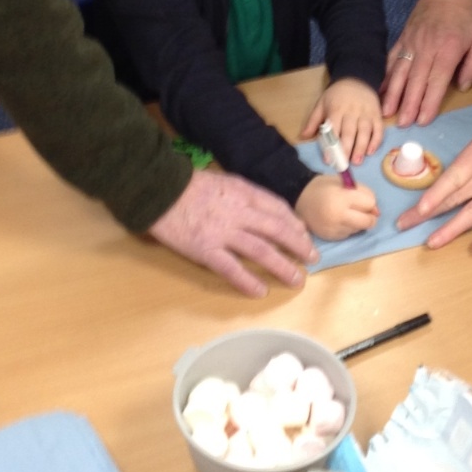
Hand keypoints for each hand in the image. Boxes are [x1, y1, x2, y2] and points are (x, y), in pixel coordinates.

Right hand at [148, 167, 316, 297]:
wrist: (158, 189)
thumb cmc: (189, 185)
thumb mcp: (224, 181)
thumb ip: (246, 195)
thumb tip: (268, 211)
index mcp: (243, 192)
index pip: (278, 209)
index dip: (295, 224)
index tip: (305, 235)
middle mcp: (239, 212)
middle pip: (277, 230)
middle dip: (299, 246)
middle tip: (313, 259)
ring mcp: (222, 232)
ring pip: (261, 250)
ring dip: (282, 266)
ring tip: (297, 280)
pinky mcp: (205, 249)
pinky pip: (231, 268)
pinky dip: (247, 281)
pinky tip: (260, 291)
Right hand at [295, 174, 379, 240]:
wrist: (299, 198)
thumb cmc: (324, 187)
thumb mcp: (344, 182)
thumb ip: (363, 193)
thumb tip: (376, 212)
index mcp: (342, 198)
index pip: (370, 203)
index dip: (367, 200)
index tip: (359, 198)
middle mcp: (339, 216)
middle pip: (369, 221)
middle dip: (368, 215)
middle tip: (360, 210)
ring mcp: (335, 229)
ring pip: (360, 229)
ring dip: (357, 222)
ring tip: (344, 213)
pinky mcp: (331, 237)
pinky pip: (349, 234)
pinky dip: (348, 227)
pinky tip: (337, 220)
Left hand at [299, 79, 383, 163]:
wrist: (357, 78)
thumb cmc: (336, 95)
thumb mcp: (322, 103)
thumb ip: (314, 121)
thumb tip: (303, 136)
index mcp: (337, 109)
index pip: (334, 129)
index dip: (331, 145)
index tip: (329, 160)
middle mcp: (352, 111)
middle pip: (350, 132)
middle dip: (347, 149)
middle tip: (344, 164)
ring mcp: (366, 113)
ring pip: (365, 132)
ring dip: (361, 148)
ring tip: (357, 161)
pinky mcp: (377, 114)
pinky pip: (378, 129)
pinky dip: (376, 141)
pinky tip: (371, 152)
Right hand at [382, 0, 471, 126]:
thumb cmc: (467, 15)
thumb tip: (462, 86)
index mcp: (447, 50)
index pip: (437, 81)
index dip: (429, 102)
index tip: (422, 120)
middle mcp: (426, 48)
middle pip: (415, 81)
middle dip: (408, 104)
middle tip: (401, 124)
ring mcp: (411, 43)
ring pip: (399, 72)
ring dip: (392, 94)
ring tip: (386, 112)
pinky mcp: (403, 38)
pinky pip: (391, 59)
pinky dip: (384, 75)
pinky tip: (379, 89)